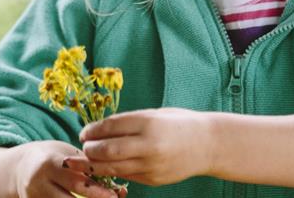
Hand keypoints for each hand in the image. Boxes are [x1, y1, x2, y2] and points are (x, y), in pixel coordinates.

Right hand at [14, 140, 120, 197]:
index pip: (75, 180)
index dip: (96, 189)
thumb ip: (85, 164)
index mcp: (50, 164)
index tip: (114, 194)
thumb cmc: (53, 158)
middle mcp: (38, 182)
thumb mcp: (66, 154)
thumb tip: (113, 175)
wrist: (19, 167)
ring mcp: (34, 196)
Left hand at [64, 107, 214, 186]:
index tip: (85, 131)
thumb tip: (100, 130)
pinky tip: (109, 166)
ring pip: (112, 168)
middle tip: (85, 146)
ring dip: (96, 164)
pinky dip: (114, 171)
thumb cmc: (181, 124)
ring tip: (90, 159)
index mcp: (149, 122)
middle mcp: (149, 145)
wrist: (209, 145)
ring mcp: (151, 165)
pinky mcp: (153, 179)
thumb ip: (131, 122)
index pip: (110, 127)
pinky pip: (126, 176)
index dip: (93, 130)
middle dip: (90, 149)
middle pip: (107, 150)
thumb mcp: (156, 114)